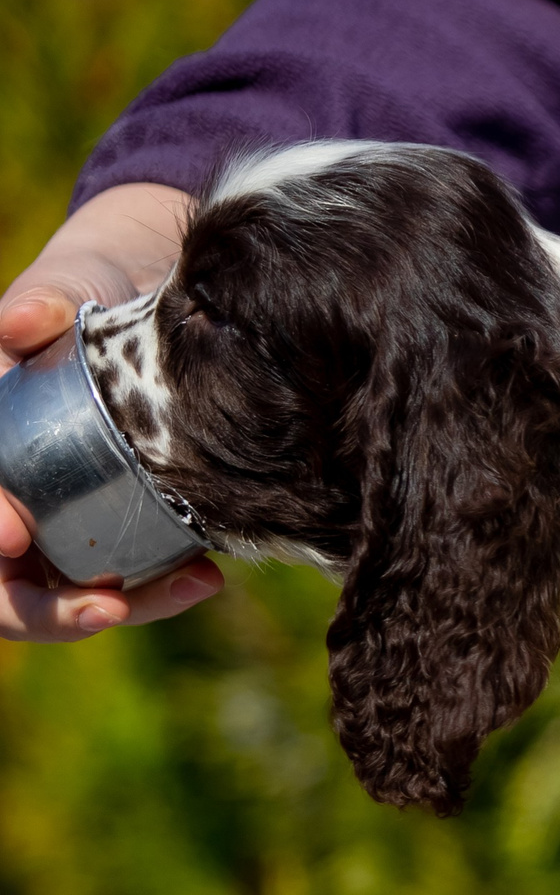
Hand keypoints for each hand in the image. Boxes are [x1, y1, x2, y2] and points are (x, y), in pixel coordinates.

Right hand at [2, 182, 223, 641]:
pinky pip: (131, 580)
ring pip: (70, 598)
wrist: (154, 289)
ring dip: (124, 607)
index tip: (13, 532)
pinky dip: (162, 588)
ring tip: (188, 586)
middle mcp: (12, 497)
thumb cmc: (88, 286)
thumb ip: (43, 300)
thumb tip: (22, 319)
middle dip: (45, 611)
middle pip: (5, 589)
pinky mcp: (124, 528)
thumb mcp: (66, 284)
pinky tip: (205, 575)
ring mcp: (63, 520)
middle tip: (105, 608)